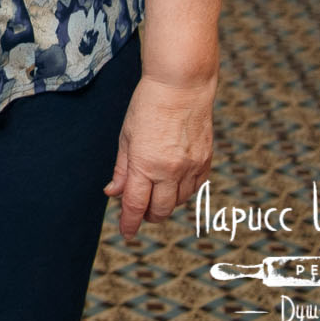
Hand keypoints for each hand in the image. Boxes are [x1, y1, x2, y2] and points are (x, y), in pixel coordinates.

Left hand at [105, 70, 216, 238]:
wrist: (182, 86)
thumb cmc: (148, 106)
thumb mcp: (126, 136)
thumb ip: (122, 168)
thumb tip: (113, 192)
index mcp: (145, 164)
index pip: (135, 205)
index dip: (129, 223)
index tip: (126, 233)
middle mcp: (170, 171)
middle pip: (160, 210)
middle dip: (147, 215)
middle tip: (139, 210)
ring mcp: (191, 168)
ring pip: (178, 202)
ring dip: (165, 203)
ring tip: (154, 191)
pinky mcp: (206, 162)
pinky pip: (195, 188)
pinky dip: (183, 191)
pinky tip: (174, 182)